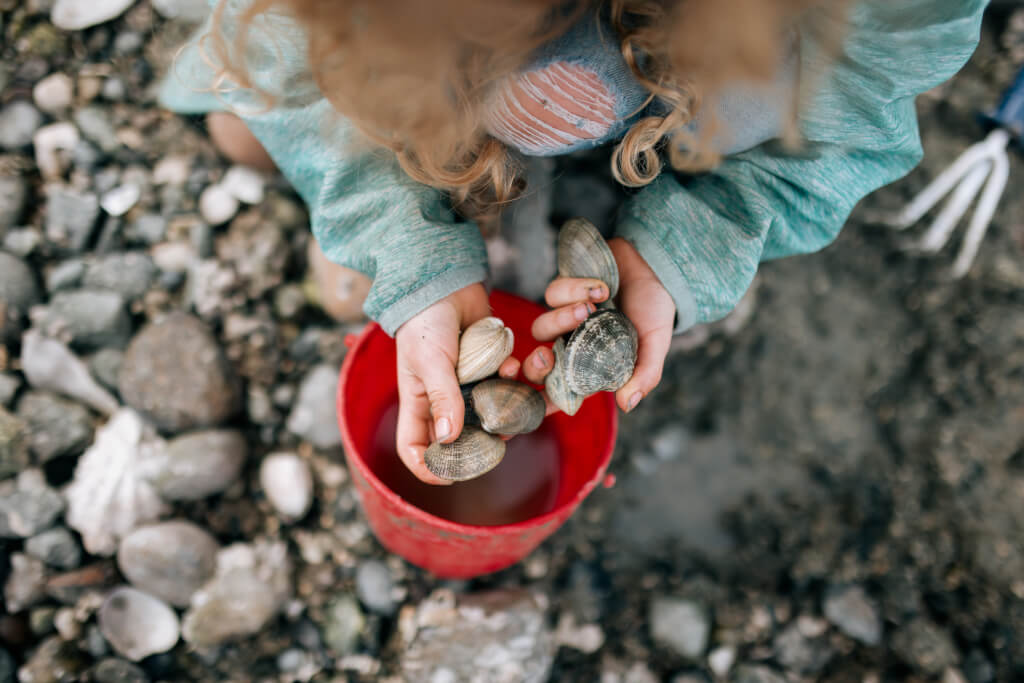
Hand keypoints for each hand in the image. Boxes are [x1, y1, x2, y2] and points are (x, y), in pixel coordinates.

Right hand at [394, 283, 520, 483]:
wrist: (446, 282)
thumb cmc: (425, 321)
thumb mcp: (429, 360)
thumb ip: (443, 397)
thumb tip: (449, 438)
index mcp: (419, 404)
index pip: (415, 449)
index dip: (428, 468)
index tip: (451, 476)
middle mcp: (445, 401)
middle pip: (465, 440)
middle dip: (488, 437)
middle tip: (504, 430)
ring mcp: (471, 386)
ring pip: (496, 413)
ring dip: (512, 402)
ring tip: (516, 378)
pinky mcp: (492, 369)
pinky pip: (511, 386)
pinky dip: (520, 377)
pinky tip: (519, 361)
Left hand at [522, 237, 674, 412]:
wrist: (655, 267)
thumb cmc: (654, 311)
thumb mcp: (656, 344)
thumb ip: (644, 374)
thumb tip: (626, 405)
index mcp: (591, 365)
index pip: (561, 390)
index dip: (546, 400)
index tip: (546, 400)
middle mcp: (573, 344)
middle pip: (538, 363)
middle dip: (537, 364)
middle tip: (548, 355)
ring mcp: (564, 318)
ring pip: (542, 326)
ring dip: (562, 319)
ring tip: (590, 309)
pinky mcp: (562, 291)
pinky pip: (554, 294)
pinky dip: (576, 290)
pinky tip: (602, 288)